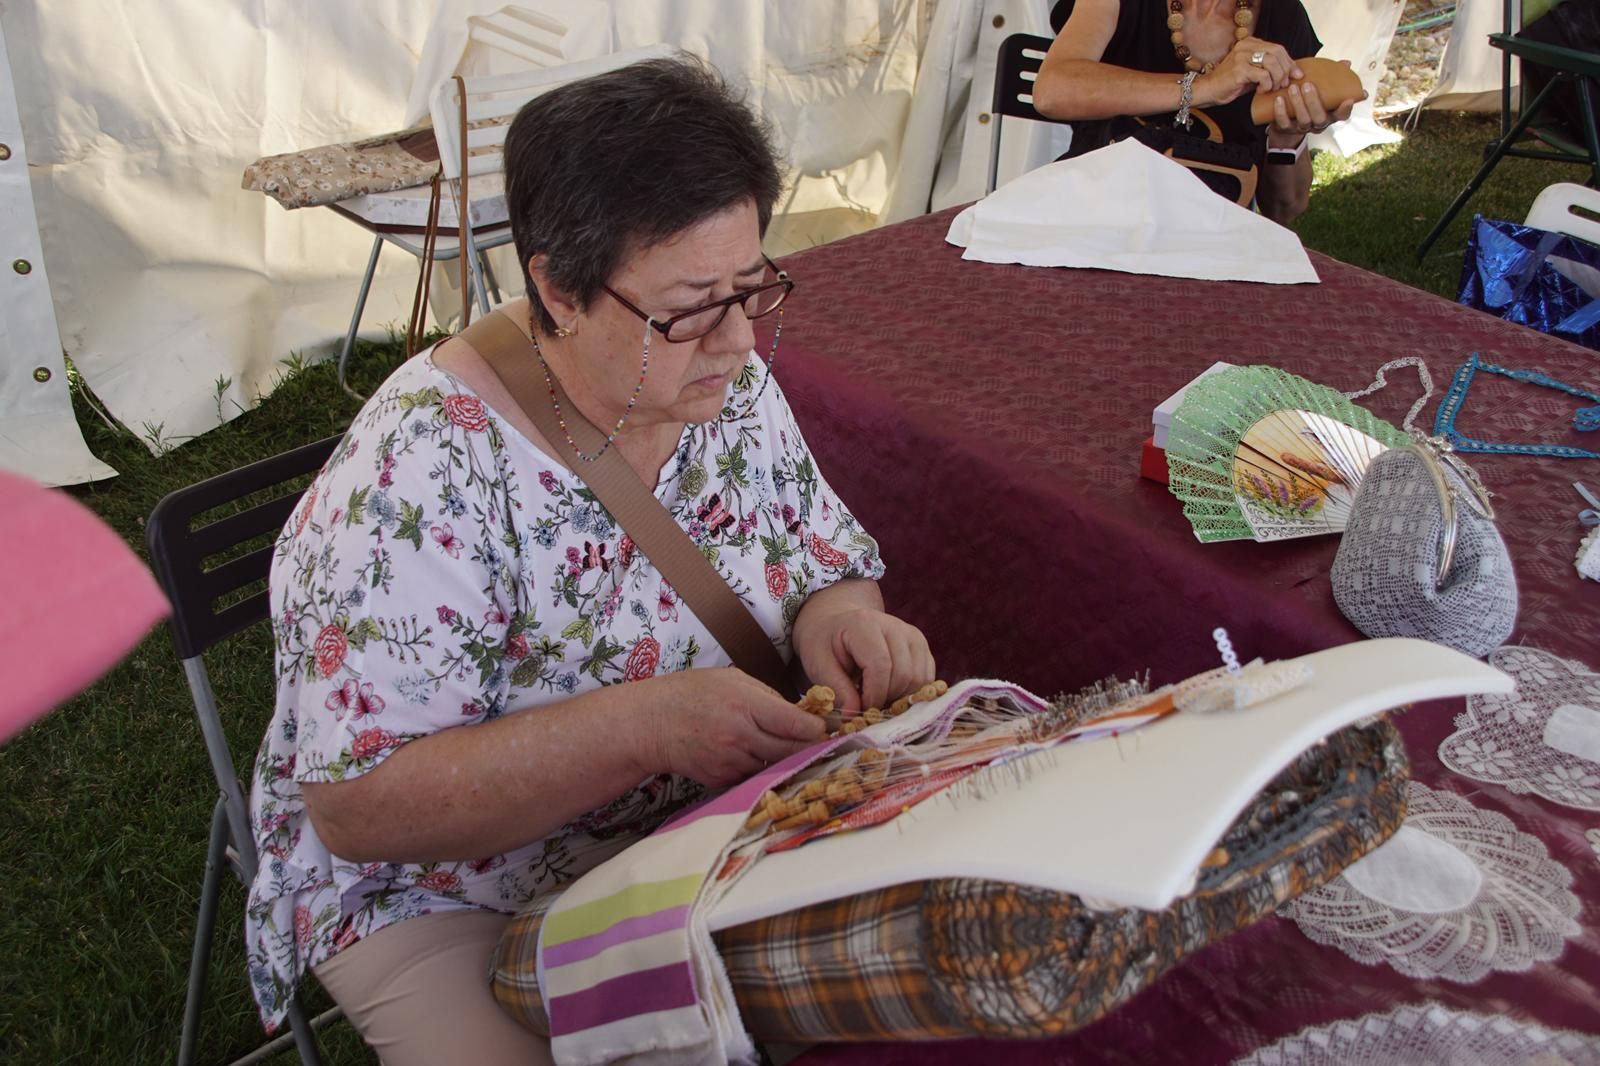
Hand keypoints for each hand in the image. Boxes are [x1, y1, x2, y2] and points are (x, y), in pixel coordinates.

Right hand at [641, 668, 825, 787]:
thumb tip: (801, 714)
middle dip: (812, 748)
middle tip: (827, 746)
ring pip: (776, 767)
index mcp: (745, 705)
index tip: (829, 728)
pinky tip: (763, 758)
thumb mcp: (734, 679)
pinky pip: (755, 776)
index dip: (819, 729)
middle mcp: (740, 736)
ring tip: (798, 752)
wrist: (652, 722)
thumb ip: (769, 697)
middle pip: (792, 751)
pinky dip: (764, 769)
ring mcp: (731, 761)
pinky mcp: (723, 780)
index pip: (795, 724)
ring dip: (789, 761)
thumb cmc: (693, 693)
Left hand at [792, 607, 935, 712]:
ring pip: (919, 679)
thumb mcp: (819, 665)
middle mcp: (895, 625)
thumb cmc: (825, 646)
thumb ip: (837, 690)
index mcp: (865, 624)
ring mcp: (912, 635)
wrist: (838, 626)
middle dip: (887, 699)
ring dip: (900, 698)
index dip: (874, 695)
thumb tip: (854, 717)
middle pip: (904, 674)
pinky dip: (910, 693)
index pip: (881, 665)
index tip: (861, 711)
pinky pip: (926, 679)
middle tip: (867, 709)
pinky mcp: (922, 646)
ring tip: (876, 699)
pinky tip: (889, 693)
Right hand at [1198, 37, 1298, 106]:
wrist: (1207, 90)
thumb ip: (1269, 67)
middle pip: (1278, 53)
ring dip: (1277, 78)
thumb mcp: (1252, 71)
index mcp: (1250, 43)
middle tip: (1283, 84)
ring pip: (1272, 63)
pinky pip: (1263, 75)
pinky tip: (1261, 90)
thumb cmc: (1230, 83)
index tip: (1296, 75)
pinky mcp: (1240, 70)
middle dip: (1285, 70)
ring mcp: (1242, 57)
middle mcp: (1246, 46)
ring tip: (1272, 88)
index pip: (1278, 48)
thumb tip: (1294, 72)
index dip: (1289, 62)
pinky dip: (1267, 85)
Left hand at [1267, 62, 1361, 145]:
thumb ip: (1334, 77)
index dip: (1346, 109)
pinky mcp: (1286, 129)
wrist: (1287, 118)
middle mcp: (1317, 124)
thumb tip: (1346, 63)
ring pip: (1303, 120)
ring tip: (1293, 88)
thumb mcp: (1322, 89)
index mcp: (1330, 115)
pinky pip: (1284, 123)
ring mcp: (1302, 128)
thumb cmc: (1308, 100)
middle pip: (1319, 118)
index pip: (1342, 116)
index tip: (1348, 100)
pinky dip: (1281, 111)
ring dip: (1298, 103)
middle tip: (1307, 85)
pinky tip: (1279, 99)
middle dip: (1313, 101)